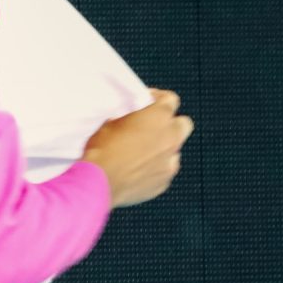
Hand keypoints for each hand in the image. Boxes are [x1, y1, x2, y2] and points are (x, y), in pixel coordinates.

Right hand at [82, 88, 192, 208]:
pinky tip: (139, 171)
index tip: (148, 104)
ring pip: (175, 151)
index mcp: (159, 116)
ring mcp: (170, 162)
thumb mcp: (111, 122)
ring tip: (144, 153)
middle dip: (171, 124)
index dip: (159, 100)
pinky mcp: (164, 182)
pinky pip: (165, 171)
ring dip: (164, 149)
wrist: (99, 182)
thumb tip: (131, 122)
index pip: (171, 100)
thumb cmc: (103, 149)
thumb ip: (130, 119)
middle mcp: (171, 138)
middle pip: (184, 124)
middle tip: (153, 128)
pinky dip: (156, 169)